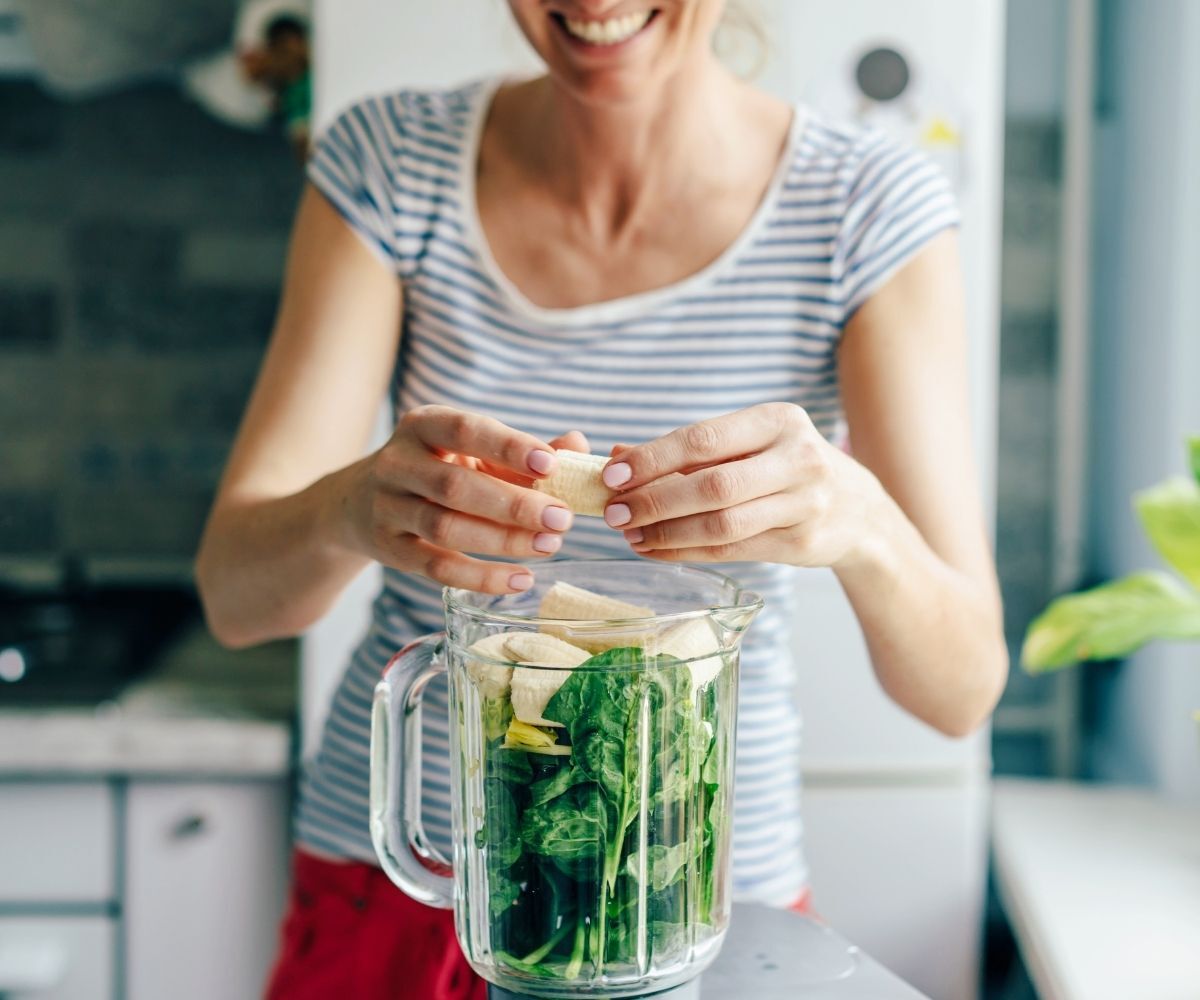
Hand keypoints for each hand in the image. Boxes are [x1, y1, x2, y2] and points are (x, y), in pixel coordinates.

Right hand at [338, 404, 587, 592]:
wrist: (361, 502)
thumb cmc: (437, 469)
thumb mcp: (471, 451)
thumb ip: (524, 450)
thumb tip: (578, 445)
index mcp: (423, 425)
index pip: (465, 429)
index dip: (508, 446)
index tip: (550, 463)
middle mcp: (398, 463)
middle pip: (456, 485)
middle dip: (514, 505)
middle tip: (561, 518)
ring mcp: (388, 508)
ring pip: (447, 528)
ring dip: (504, 541)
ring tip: (549, 545)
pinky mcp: (390, 550)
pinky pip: (438, 568)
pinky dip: (482, 577)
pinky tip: (521, 579)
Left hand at [599, 403, 881, 568]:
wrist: (859, 511)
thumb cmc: (787, 467)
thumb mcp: (750, 444)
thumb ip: (689, 449)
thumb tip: (616, 455)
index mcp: (779, 420)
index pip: (704, 439)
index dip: (653, 458)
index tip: (612, 474)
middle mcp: (798, 458)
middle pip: (712, 485)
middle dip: (655, 500)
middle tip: (614, 513)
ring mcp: (805, 503)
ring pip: (722, 523)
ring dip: (667, 532)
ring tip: (630, 535)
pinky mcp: (802, 542)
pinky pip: (732, 550)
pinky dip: (687, 552)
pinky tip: (657, 549)